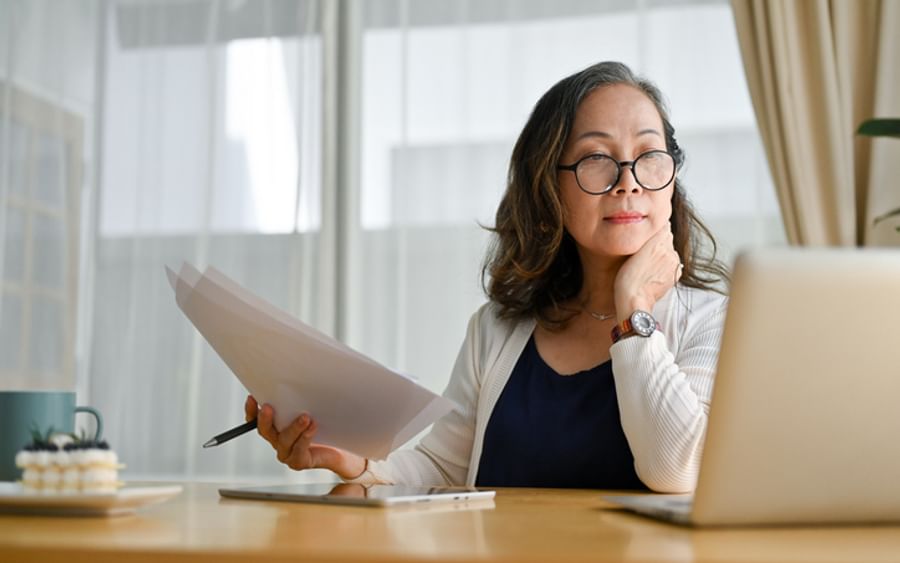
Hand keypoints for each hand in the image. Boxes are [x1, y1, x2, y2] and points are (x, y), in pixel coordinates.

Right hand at [244, 396, 366, 479]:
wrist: (342, 447)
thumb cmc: (326, 424)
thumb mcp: (312, 406)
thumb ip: (301, 397)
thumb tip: (298, 377)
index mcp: (275, 426)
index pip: (256, 420)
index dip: (251, 410)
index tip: (252, 397)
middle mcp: (278, 440)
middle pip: (265, 431)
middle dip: (265, 419)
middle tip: (268, 407)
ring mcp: (287, 453)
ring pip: (284, 440)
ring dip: (293, 428)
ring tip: (305, 417)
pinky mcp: (299, 461)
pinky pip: (299, 450)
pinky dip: (305, 438)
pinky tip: (313, 427)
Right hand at [613, 223, 681, 320]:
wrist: (635, 301)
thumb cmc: (628, 278)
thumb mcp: (633, 251)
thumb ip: (649, 236)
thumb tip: (662, 226)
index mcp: (660, 242)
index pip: (663, 227)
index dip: (654, 229)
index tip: (645, 233)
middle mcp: (671, 252)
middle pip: (667, 239)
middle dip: (658, 242)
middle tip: (643, 252)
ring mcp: (674, 264)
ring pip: (669, 252)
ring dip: (661, 254)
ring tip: (646, 264)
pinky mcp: (675, 275)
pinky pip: (671, 264)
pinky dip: (664, 266)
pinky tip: (652, 272)